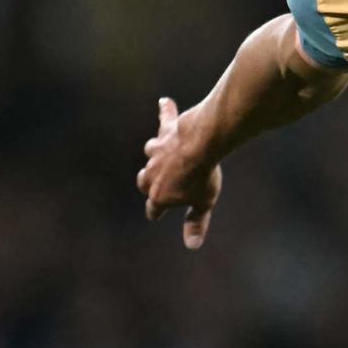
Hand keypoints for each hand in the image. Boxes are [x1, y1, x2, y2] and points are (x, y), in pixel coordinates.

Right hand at [136, 97, 222, 248]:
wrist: (201, 145)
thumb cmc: (203, 177)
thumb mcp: (203, 203)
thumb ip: (196, 223)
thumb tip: (192, 246)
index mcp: (159, 194)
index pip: (154, 208)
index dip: (156, 212)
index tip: (156, 214)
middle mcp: (152, 172)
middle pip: (144, 181)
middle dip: (148, 184)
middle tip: (154, 184)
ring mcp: (158, 151)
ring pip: (151, 153)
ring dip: (155, 154)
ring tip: (159, 151)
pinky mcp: (167, 132)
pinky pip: (165, 119)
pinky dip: (166, 112)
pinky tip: (165, 102)